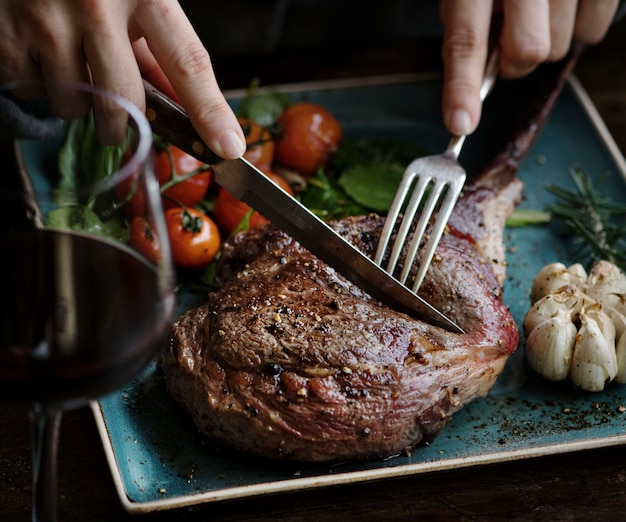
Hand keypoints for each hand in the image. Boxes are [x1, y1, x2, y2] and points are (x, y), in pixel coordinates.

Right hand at [0, 0, 245, 156]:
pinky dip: (37, 86)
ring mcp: (47, 18)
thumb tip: (177, 106)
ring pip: (73, 106)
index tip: (228, 146)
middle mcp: (97, 4)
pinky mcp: (6, 32)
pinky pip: (30, 92)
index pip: (188, 64)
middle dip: (121, 126)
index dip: (209, 112)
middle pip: (125, 102)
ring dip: (76, 102)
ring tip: (68, 66)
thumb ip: (156, 47)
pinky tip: (39, 55)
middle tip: (114, 122)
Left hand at [439, 0, 618, 136]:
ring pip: (560, 47)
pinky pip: (593, 31)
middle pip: (528, 53)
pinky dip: (579, 27)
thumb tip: (474, 79)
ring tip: (541, 6)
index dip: (462, 87)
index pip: (466, 40)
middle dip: (516, 61)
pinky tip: (566, 4)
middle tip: (512, 39)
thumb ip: (468, 24)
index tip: (460, 124)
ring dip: (548, 40)